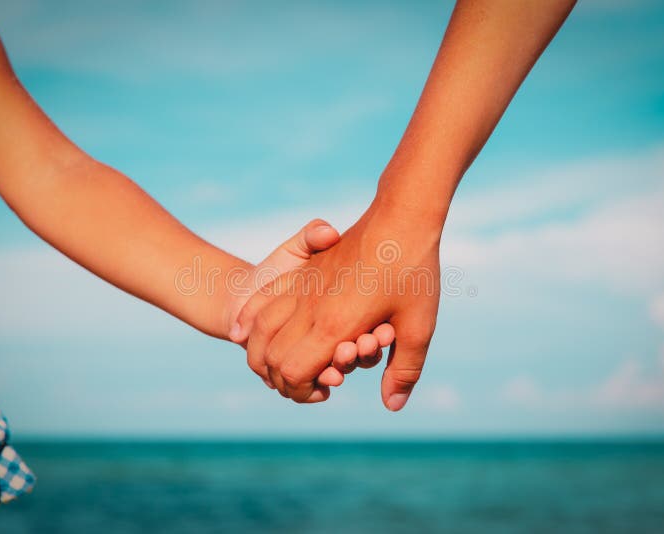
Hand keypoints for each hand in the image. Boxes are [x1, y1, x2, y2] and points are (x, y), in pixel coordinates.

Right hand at [232, 204, 440, 409]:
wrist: (401, 215)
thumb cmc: (415, 271)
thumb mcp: (419, 327)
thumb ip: (404, 371)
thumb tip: (392, 407)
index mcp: (334, 326)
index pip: (293, 373)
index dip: (299, 390)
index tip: (321, 391)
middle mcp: (309, 308)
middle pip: (269, 355)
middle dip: (279, 378)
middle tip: (302, 383)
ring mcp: (301, 286)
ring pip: (259, 327)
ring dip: (260, 352)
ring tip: (273, 364)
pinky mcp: (301, 271)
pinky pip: (262, 298)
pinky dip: (250, 320)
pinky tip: (245, 329)